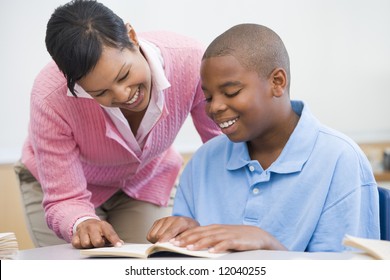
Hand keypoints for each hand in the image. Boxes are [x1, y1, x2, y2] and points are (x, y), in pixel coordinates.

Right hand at [71, 219, 123, 248]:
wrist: (86, 222)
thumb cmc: (99, 229)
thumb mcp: (107, 230)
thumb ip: (113, 237)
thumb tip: (120, 243)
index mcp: (103, 225)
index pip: (110, 233)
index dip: (115, 240)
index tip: (118, 246)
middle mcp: (92, 226)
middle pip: (97, 241)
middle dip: (99, 245)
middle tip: (99, 243)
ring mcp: (83, 230)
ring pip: (86, 244)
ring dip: (89, 245)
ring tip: (91, 242)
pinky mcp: (75, 235)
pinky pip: (77, 244)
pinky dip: (80, 245)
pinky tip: (83, 241)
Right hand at [147, 216, 198, 242]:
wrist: (188, 223)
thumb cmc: (189, 231)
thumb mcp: (190, 237)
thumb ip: (182, 241)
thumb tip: (174, 247)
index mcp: (181, 222)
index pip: (170, 232)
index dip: (164, 239)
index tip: (159, 245)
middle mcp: (171, 219)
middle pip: (159, 235)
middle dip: (162, 242)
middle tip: (168, 246)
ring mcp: (163, 219)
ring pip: (153, 235)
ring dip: (157, 240)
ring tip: (165, 241)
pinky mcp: (157, 221)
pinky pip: (150, 234)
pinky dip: (154, 238)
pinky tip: (161, 238)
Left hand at [172, 224, 286, 252]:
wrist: (257, 235)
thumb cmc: (237, 237)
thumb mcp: (221, 235)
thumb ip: (209, 237)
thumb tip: (193, 243)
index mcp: (213, 228)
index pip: (195, 230)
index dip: (183, 235)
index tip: (172, 240)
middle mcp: (218, 229)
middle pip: (200, 234)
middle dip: (186, 239)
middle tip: (175, 244)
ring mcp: (227, 234)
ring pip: (210, 238)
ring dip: (199, 243)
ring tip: (189, 248)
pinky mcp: (236, 240)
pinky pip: (225, 244)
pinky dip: (218, 247)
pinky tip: (211, 252)